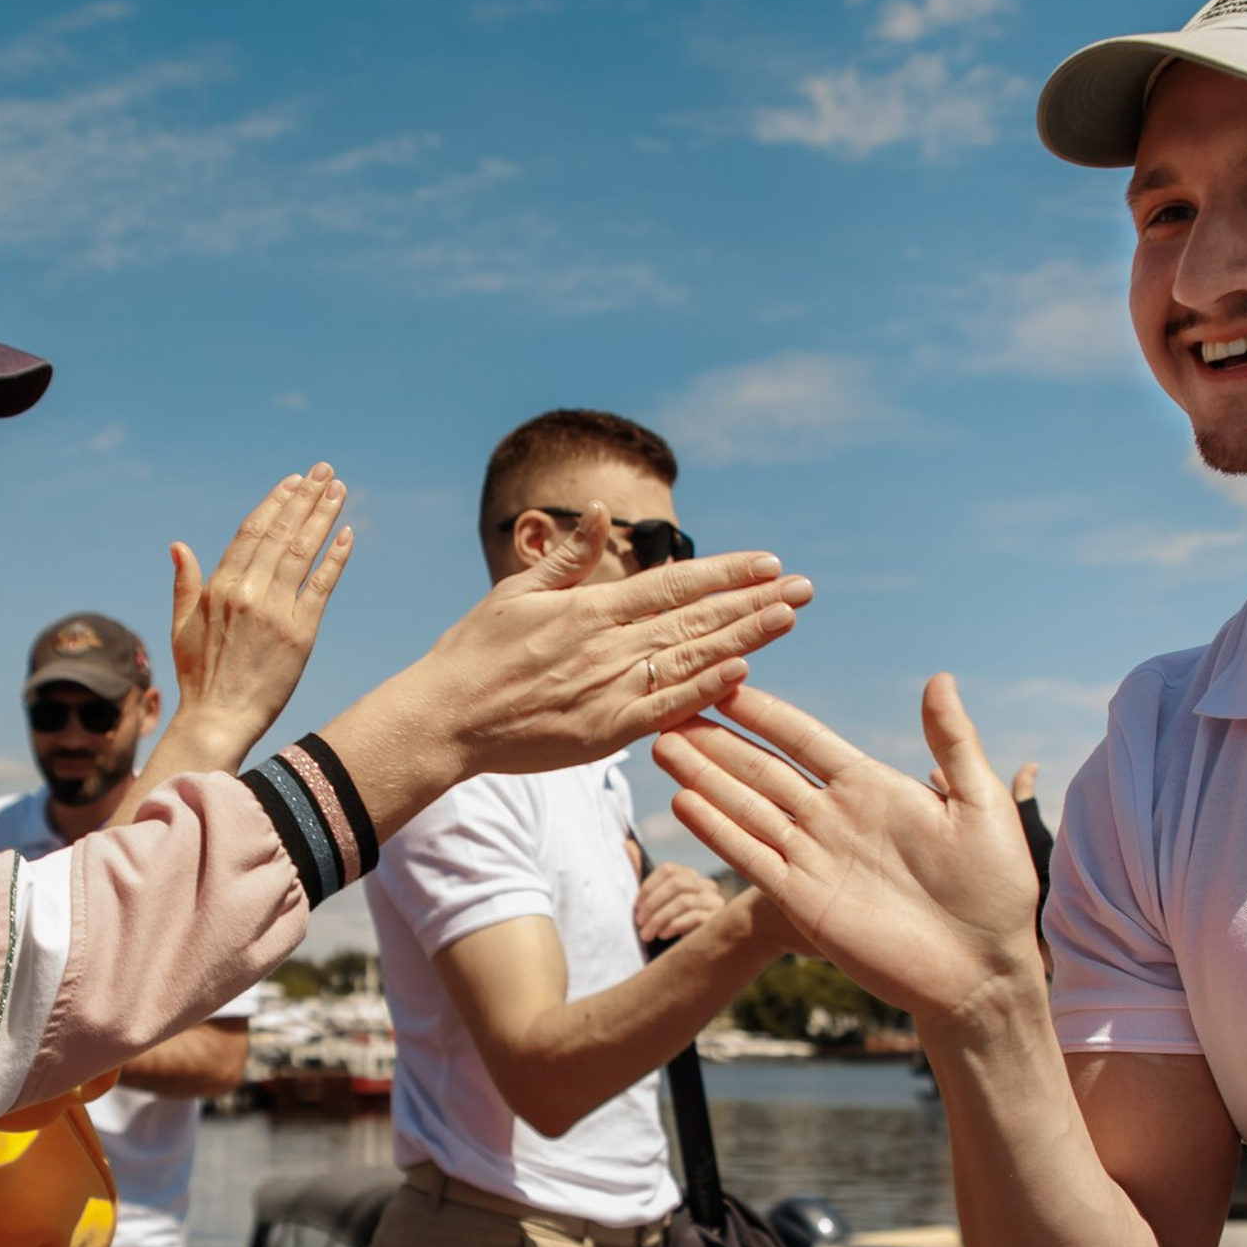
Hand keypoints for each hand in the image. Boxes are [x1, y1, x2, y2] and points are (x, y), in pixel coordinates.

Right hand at [165, 466, 352, 759]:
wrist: (218, 719)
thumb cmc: (199, 676)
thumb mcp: (182, 626)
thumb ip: (184, 583)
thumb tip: (178, 544)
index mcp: (218, 587)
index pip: (252, 532)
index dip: (275, 503)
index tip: (293, 481)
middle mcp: (247, 592)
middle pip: (281, 533)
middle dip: (305, 498)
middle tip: (325, 471)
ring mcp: (275, 611)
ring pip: (303, 551)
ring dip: (323, 516)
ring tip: (339, 489)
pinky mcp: (300, 633)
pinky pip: (322, 586)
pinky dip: (335, 558)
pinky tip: (347, 534)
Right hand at [412, 509, 809, 775]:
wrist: (442, 720)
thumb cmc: (472, 654)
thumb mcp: (515, 592)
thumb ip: (568, 558)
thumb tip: (606, 514)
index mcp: (589, 609)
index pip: (672, 584)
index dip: (724, 572)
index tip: (768, 561)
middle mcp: (606, 646)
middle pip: (694, 618)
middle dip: (754, 601)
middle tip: (804, 587)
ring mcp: (608, 690)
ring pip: (690, 658)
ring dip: (744, 637)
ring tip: (789, 618)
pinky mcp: (604, 732)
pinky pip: (665, 708)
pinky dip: (704, 690)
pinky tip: (742, 672)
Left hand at [634, 861, 722, 946]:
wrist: (692, 953)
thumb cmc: (669, 924)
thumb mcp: (655, 901)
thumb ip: (642, 874)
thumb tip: (626, 844)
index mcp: (689, 876)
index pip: (669, 869)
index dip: (648, 886)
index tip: (635, 907)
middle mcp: (705, 885)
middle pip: (677, 883)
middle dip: (653, 904)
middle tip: (639, 923)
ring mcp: (715, 902)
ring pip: (684, 901)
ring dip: (660, 918)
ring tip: (647, 934)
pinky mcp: (718, 920)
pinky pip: (696, 917)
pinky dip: (675, 925)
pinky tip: (663, 935)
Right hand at [651, 676, 1040, 1027]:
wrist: (980, 970)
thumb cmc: (994, 888)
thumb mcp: (982, 805)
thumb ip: (953, 744)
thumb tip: (938, 679)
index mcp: (872, 788)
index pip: (804, 740)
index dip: (765, 713)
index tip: (727, 683)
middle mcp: (833, 818)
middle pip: (761, 770)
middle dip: (716, 741)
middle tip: (670, 710)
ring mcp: (813, 859)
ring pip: (746, 808)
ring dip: (704, 778)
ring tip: (662, 745)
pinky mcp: (802, 900)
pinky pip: (751, 857)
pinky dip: (716, 831)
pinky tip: (684, 802)